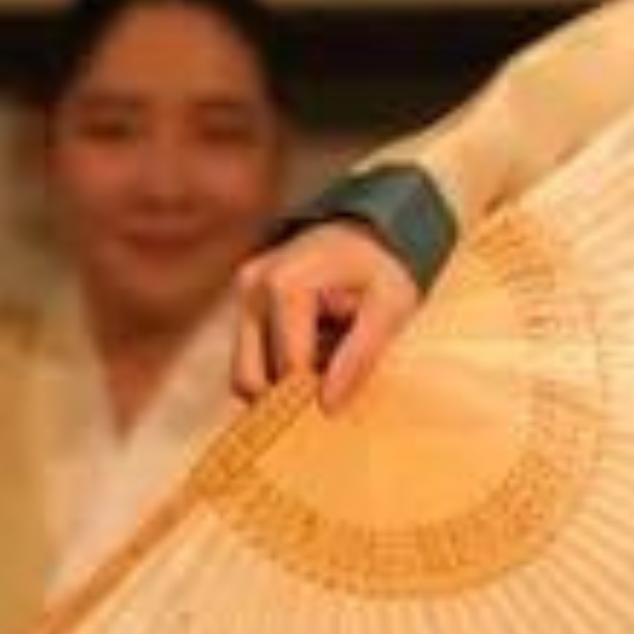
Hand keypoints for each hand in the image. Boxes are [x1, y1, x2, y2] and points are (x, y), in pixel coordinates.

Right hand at [229, 224, 421, 409]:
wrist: (371, 229)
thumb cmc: (385, 266)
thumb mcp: (391, 308)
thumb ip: (360, 356)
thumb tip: (328, 405)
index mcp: (285, 284)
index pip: (286, 368)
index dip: (315, 392)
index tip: (345, 393)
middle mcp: (252, 286)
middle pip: (250, 376)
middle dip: (290, 392)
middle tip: (335, 377)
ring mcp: (243, 292)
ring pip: (246, 370)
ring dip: (284, 378)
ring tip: (329, 354)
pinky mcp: (244, 300)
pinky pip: (251, 354)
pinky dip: (278, 363)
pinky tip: (315, 345)